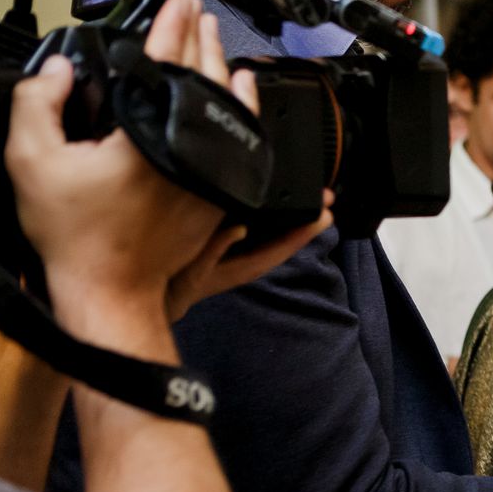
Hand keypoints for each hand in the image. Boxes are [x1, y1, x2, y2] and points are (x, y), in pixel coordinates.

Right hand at [7, 0, 330, 323]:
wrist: (109, 290)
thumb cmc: (74, 235)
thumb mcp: (32, 161)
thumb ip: (38, 105)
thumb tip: (59, 70)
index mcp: (146, 134)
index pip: (165, 63)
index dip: (172, 27)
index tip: (180, 3)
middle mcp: (189, 150)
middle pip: (204, 80)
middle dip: (201, 41)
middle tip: (200, 15)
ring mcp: (212, 174)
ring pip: (229, 110)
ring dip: (224, 73)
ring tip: (220, 48)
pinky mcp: (221, 195)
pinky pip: (240, 143)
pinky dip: (240, 114)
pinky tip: (239, 102)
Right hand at [164, 193, 331, 320]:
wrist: (164, 295)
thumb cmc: (178, 282)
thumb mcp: (195, 266)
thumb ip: (217, 247)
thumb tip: (241, 229)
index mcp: (248, 266)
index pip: (285, 246)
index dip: (307, 230)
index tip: (327, 214)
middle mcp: (254, 260)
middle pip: (289, 238)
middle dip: (309, 218)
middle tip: (328, 196)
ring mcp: (248, 254)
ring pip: (280, 235)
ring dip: (296, 216)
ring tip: (315, 196)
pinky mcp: (240, 248)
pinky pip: (267, 232)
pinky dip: (278, 218)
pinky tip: (282, 203)